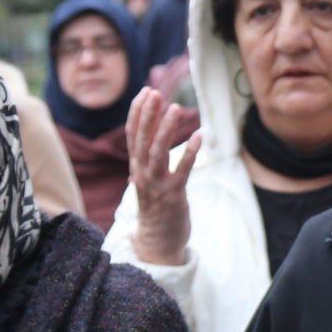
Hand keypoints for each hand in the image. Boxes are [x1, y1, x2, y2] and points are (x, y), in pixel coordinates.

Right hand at [125, 87, 200, 264]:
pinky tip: (199, 136)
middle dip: (148, 114)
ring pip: (158, 152)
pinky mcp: (173, 196)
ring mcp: (157, 185)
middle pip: (142, 139)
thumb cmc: (156, 206)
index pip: (133, 134)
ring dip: (166, 129)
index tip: (146, 91)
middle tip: (156, 92)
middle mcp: (143, 173)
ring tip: (176, 108)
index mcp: (137, 167)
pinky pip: (181, 171)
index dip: (138, 112)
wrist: (158, 241)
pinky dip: (189, 153)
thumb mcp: (147, 178)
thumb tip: (151, 132)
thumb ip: (147, 157)